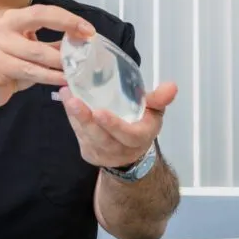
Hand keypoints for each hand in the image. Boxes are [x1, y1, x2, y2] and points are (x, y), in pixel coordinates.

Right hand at [0, 4, 94, 109]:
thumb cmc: (10, 67)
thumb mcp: (33, 52)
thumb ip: (54, 45)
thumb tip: (82, 41)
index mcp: (13, 18)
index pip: (43, 11)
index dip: (67, 18)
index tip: (88, 29)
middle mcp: (3, 26)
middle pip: (39, 18)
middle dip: (67, 26)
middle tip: (87, 41)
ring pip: (38, 51)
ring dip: (61, 60)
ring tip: (79, 67)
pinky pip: (31, 71)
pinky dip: (51, 76)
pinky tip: (64, 80)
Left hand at [60, 82, 177, 167]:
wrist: (130, 152)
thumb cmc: (142, 124)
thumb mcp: (154, 112)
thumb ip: (159, 99)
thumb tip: (172, 85)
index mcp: (139, 138)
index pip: (127, 135)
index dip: (114, 125)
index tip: (99, 111)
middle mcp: (120, 150)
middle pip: (101, 137)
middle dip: (86, 120)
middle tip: (74, 101)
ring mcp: (102, 153)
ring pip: (86, 135)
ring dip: (75, 116)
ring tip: (67, 95)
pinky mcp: (88, 153)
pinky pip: (79, 135)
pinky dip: (71, 118)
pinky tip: (66, 100)